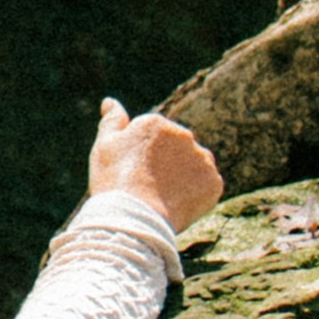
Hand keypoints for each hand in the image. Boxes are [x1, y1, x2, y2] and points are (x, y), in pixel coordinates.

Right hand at [90, 94, 222, 234]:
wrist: (134, 217)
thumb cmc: (114, 180)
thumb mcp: (104, 146)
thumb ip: (112, 121)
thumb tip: (110, 101)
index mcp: (157, 123)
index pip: (153, 137)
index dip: (141, 158)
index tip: (131, 173)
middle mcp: (184, 135)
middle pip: (176, 149)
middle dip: (165, 163)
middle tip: (146, 187)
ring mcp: (202, 159)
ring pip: (193, 165)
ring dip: (183, 176)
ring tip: (162, 197)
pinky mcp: (214, 182)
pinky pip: (206, 185)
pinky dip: (195, 194)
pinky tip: (177, 203)